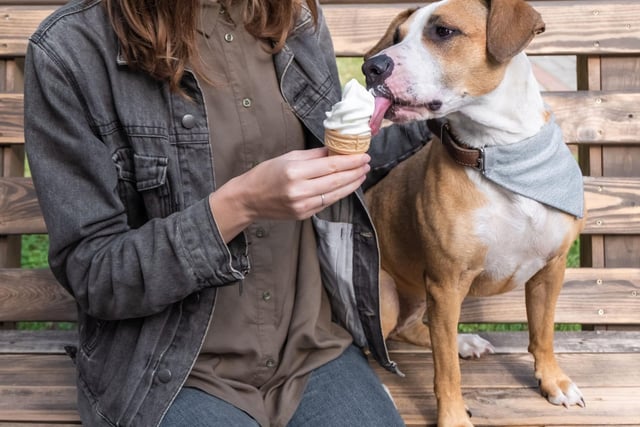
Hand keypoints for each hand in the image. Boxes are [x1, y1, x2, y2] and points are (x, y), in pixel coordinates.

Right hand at [210, 147, 370, 240]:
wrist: (248, 200)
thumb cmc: (265, 174)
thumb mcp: (287, 157)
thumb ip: (313, 155)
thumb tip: (335, 150)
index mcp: (294, 172)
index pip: (331, 166)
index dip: (350, 161)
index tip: (363, 155)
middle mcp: (300, 191)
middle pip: (336, 181)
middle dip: (355, 172)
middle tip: (367, 164)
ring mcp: (302, 205)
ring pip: (335, 195)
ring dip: (351, 184)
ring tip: (362, 174)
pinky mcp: (304, 215)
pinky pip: (326, 203)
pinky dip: (339, 194)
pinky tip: (347, 186)